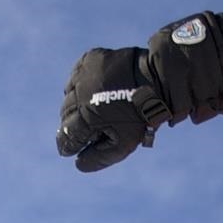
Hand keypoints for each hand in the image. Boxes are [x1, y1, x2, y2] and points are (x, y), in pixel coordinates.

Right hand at [57, 47, 169, 172]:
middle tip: (88, 127)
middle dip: (73, 125)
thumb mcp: (123, 145)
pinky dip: (80, 84)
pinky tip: (93, 89)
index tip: (71, 149)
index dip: (68, 146)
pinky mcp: (88, 59)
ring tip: (93, 107)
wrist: (157, 79)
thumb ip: (98, 158)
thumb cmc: (141, 116)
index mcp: (87, 116)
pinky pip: (75, 75)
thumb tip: (77, 163)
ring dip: (76, 104)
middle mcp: (80, 94)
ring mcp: (83, 74)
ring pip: (68, 95)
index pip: (65, 136)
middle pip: (65, 115)